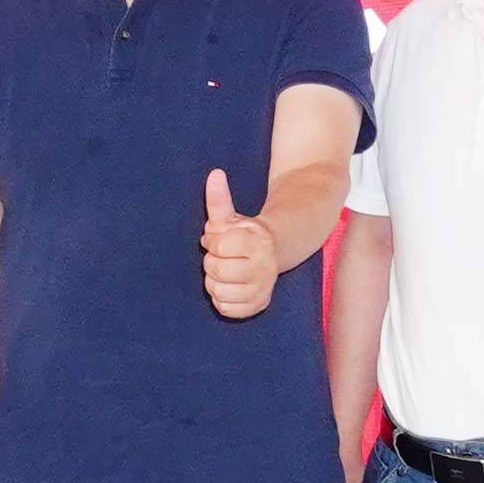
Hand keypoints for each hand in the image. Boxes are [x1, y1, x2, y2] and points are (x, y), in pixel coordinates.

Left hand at [198, 168, 274, 320]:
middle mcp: (264, 266)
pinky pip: (226, 309)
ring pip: (218, 291)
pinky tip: (230, 286)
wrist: (271, 253)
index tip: (220, 239)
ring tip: (226, 271)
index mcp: (257, 241)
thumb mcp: (230, 216)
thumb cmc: (243, 234)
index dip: (213, 241)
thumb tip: (215, 173)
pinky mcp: (258, 305)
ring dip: (214, 281)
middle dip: (212, 262)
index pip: (218, 246)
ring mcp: (263, 288)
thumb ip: (219, 198)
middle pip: (216, 270)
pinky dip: (221, 299)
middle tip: (222, 257)